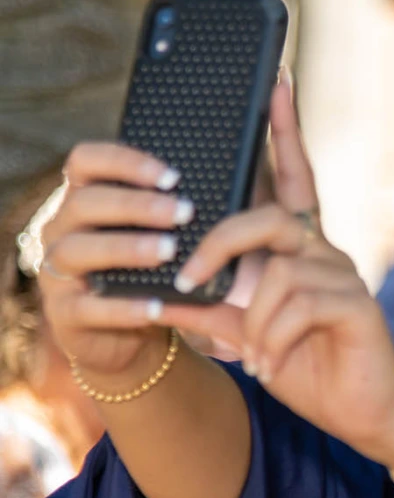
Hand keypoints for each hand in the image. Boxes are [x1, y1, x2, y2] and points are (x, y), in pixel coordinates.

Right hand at [39, 143, 191, 376]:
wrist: (133, 336)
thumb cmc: (152, 273)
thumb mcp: (161, 237)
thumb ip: (178, 211)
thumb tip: (234, 184)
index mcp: (84, 200)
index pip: (86, 161)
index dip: (125, 162)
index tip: (172, 177)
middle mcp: (61, 230)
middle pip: (83, 203)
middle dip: (136, 205)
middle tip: (184, 213)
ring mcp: (56, 273)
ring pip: (75, 251)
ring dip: (126, 248)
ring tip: (169, 252)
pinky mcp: (64, 315)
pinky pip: (86, 307)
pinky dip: (122, 307)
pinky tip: (156, 306)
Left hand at [160, 81, 393, 460]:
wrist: (363, 413)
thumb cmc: (308, 367)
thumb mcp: (249, 334)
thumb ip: (216, 308)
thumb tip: (165, 294)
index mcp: (300, 252)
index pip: (292, 179)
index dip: (283, 132)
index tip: (275, 83)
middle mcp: (325, 253)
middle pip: (269, 217)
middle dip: (220, 244)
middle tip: (189, 280)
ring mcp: (344, 276)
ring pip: (278, 271)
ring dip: (251, 319)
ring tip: (252, 353)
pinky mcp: (356, 303)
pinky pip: (298, 304)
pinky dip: (273, 338)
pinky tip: (273, 362)